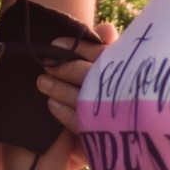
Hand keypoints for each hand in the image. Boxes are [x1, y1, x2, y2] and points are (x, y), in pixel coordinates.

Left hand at [37, 23, 116, 163]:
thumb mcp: (109, 70)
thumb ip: (102, 48)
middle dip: (65, 67)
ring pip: (84, 99)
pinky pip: (82, 124)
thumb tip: (106, 28)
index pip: (103, 54)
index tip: (56, 44)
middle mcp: (125, 92)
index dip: (80, 47)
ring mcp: (116, 117)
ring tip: (41, 82)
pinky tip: (51, 105)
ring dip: (60, 89)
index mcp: (127, 71)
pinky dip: (65, 113)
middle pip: (92, 76)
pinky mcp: (107, 138)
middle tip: (45, 63)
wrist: (117, 140)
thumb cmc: (111, 95)